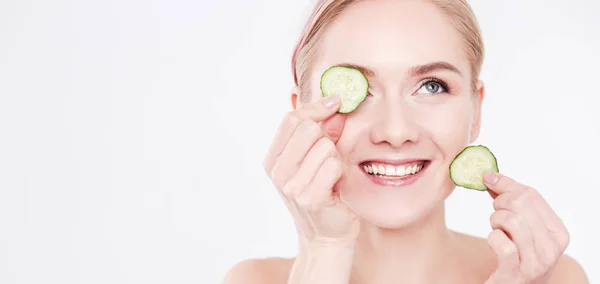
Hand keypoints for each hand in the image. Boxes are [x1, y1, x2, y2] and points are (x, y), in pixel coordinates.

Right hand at [263, 96, 359, 245]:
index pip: (291, 119)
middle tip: (330, 155)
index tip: (335, 102)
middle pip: (307, 128)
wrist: (327, 236)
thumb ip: (324, 133)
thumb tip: (335, 108)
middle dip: (327, 136)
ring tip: (331, 176)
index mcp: (273, 160)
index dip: (315, 107)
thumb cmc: (324, 195)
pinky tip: (335, 186)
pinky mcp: (310, 197)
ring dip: (335, 158)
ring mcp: (291, 186)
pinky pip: (333, 165)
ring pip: (324, 146)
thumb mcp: (316, 161)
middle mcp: (277, 172)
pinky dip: (340, 171)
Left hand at [483, 173, 569, 283]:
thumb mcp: (521, 228)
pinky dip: (492, 238)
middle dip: (499, 203)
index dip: (506, 186)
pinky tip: (495, 243)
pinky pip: (502, 243)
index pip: (531, 194)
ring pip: (512, 220)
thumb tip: (491, 176)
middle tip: (496, 215)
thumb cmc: (517, 257)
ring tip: (496, 230)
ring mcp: (535, 263)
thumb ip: (511, 201)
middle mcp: (552, 248)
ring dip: (495, 221)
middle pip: (520, 204)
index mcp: (558, 232)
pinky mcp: (515, 274)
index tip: (490, 183)